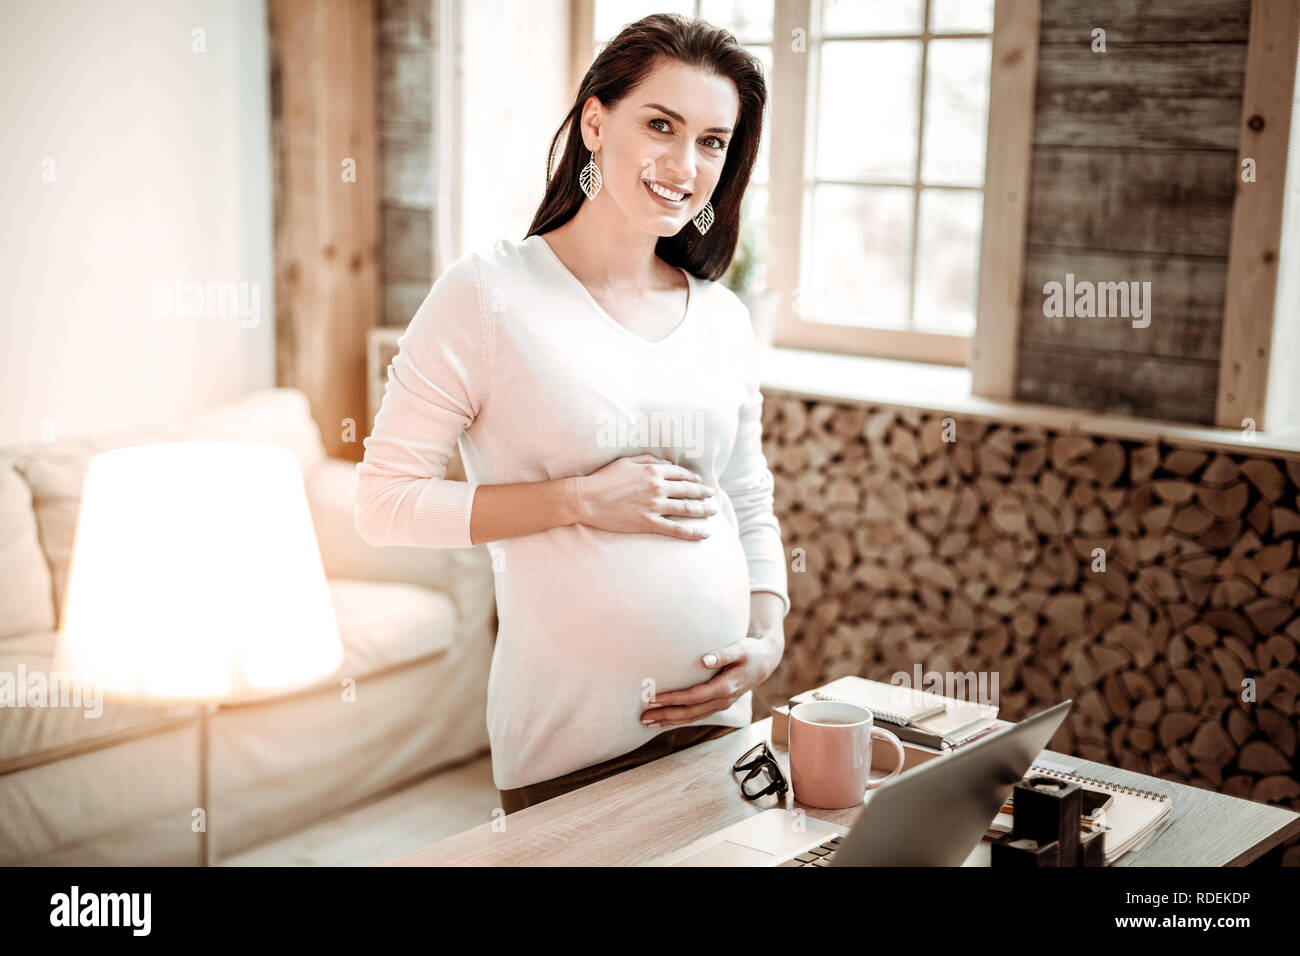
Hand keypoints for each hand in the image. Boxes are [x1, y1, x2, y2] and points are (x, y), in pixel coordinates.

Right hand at [573, 453, 717, 539]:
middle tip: (713, 497)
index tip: (700, 483)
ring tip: (713, 511)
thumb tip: (666, 463)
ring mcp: (654, 506)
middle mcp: (657, 487)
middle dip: (704, 494)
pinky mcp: (649, 522)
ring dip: (704, 510)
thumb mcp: (626, 461)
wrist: (587, 498)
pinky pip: (676, 529)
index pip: (681, 474)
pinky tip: (705, 534)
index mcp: (653, 470)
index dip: (693, 479)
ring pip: (687, 508)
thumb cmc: (604, 478)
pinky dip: (692, 532)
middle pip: (689, 490)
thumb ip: (648, 459)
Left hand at [640, 625, 783, 727]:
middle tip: (643, 717)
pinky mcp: (718, 704)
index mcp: (725, 688)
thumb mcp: (740, 649)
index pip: (693, 697)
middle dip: (665, 716)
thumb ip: (722, 654)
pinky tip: (666, 720)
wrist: (766, 662)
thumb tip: (704, 660)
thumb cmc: (751, 653)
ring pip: (692, 717)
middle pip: (689, 713)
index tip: (653, 699)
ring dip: (669, 721)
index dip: (673, 699)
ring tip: (648, 722)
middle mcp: (722, 701)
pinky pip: (696, 715)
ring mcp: (720, 705)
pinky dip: (679, 719)